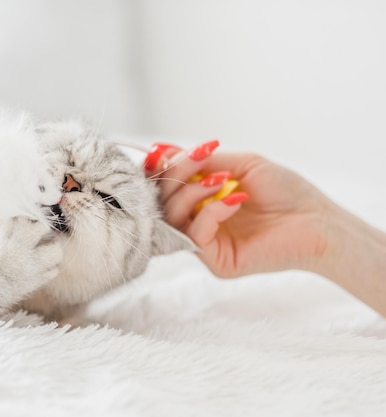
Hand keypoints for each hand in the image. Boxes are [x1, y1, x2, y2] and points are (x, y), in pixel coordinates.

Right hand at [145, 143, 330, 277]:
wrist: (317, 220)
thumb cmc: (285, 191)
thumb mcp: (241, 164)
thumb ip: (201, 161)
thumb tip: (162, 150)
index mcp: (200, 200)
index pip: (164, 186)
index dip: (162, 169)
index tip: (168, 151)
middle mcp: (197, 221)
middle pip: (163, 200)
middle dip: (177, 174)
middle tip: (201, 158)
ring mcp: (205, 243)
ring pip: (172, 218)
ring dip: (191, 192)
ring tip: (222, 180)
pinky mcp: (215, 262)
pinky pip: (195, 236)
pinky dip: (210, 213)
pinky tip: (235, 200)